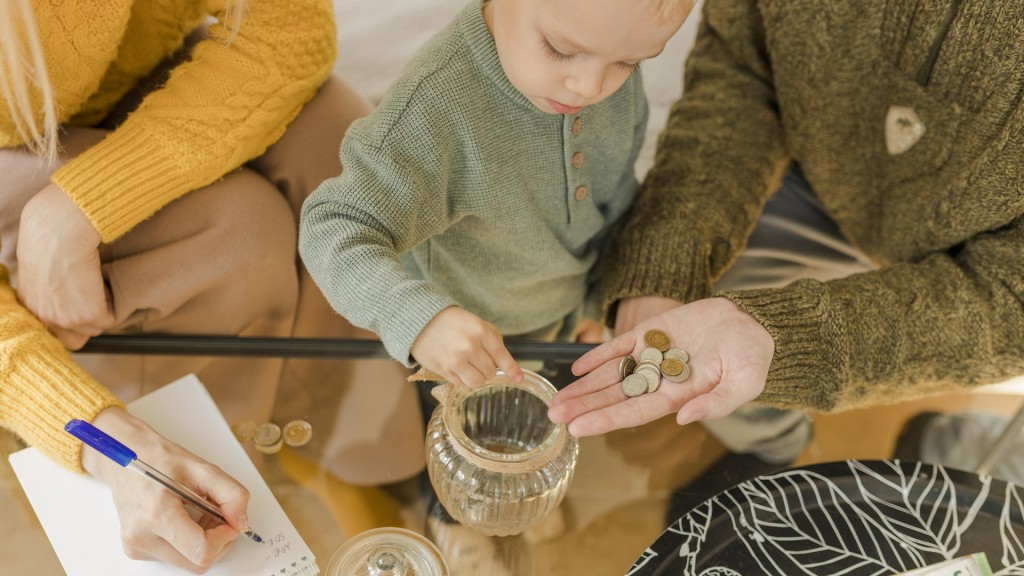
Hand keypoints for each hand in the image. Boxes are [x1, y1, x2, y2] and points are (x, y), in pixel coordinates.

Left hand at [17, 183, 113, 348]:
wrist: (59, 232)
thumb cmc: (48, 237)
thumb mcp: (38, 267)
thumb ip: (46, 288)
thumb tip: (65, 290)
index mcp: (29, 307)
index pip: (54, 332)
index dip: (70, 319)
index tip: (78, 301)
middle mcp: (44, 318)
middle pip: (75, 339)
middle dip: (86, 320)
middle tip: (90, 294)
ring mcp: (66, 320)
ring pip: (94, 328)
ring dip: (100, 309)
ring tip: (95, 284)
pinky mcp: (88, 315)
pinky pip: (110, 319)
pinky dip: (111, 303)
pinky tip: (101, 281)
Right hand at [82, 408, 249, 572]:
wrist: (125, 459)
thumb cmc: (160, 460)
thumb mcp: (203, 469)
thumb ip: (231, 494)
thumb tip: (241, 522)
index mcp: (157, 515)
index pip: (201, 551)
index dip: (224, 538)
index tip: (229, 521)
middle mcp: (141, 537)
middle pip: (197, 563)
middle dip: (216, 542)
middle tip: (218, 515)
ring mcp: (136, 546)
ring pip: (187, 563)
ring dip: (203, 542)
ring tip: (200, 513)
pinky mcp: (136, 549)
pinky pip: (174, 557)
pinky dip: (188, 542)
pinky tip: (186, 519)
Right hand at [411, 306, 523, 387]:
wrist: (419, 320)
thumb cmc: (448, 321)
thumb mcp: (473, 321)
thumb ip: (488, 338)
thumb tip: (502, 361)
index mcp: (480, 331)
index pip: (501, 355)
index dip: (512, 369)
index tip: (519, 378)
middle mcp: (469, 346)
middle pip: (490, 371)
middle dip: (488, 369)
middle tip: (479, 361)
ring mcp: (456, 360)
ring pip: (477, 382)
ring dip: (477, 378)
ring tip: (470, 368)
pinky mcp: (443, 370)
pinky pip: (461, 383)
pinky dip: (463, 379)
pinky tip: (457, 368)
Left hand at [548, 297, 773, 436]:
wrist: (753, 323)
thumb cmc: (752, 358)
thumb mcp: (745, 383)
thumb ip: (717, 403)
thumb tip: (685, 419)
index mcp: (678, 396)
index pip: (634, 412)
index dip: (605, 420)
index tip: (578, 429)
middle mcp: (658, 380)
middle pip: (613, 397)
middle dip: (583, 407)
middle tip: (552, 416)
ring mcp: (651, 356)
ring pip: (610, 375)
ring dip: (583, 387)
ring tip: (556, 399)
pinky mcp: (651, 333)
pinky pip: (618, 346)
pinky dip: (597, 356)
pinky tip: (577, 367)